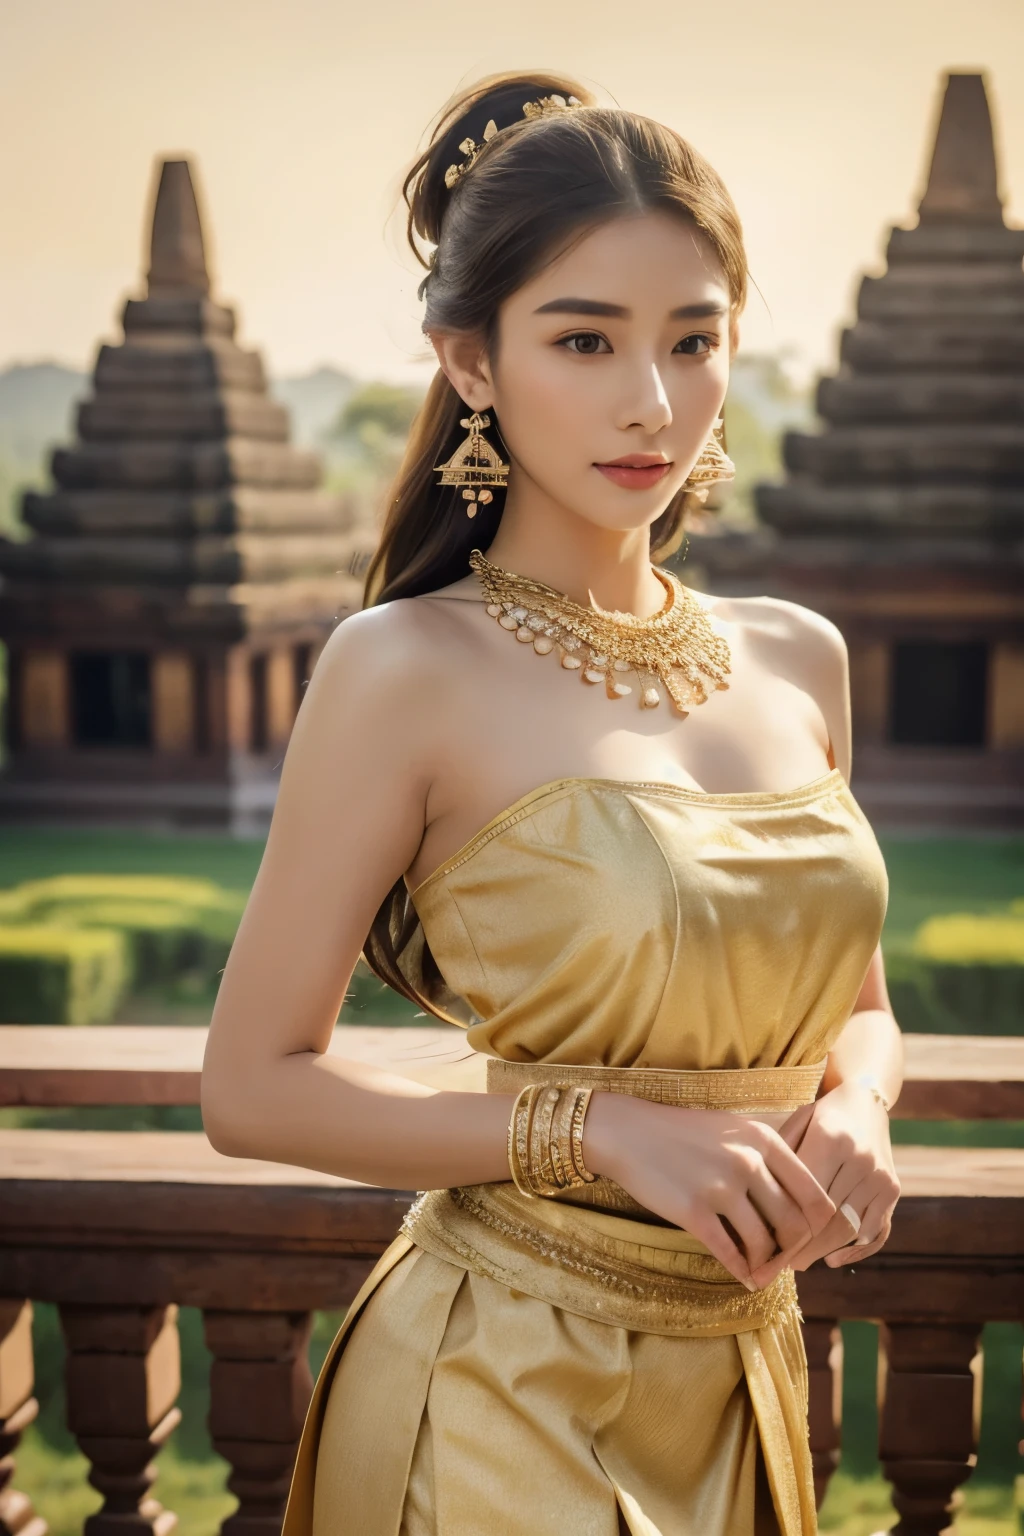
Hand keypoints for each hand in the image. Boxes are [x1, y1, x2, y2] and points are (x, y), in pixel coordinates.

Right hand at [583, 1094, 835, 1291]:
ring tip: (763, 1270)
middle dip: (794, 1250)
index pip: (813, 1193)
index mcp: (763, 1139)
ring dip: (767, 1265)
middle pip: (793, 1223)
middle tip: (788, 1260)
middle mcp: (748, 1162)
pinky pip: (729, 1253)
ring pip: (763, 1244)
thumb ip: (770, 1156)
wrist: (629, 1133)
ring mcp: (720, 1188)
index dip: (820, 1224)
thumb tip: (805, 1200)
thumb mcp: (735, 1129)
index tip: (813, 1237)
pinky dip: (742, 1271)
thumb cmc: (685, 1132)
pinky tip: (745, 1277)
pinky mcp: (693, 1212)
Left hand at [778, 1082, 900, 1270]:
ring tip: (799, 1263)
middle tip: (777, 1265)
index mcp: (830, 1139)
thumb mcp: (797, 1123)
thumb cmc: (820, 1115)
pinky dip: (856, 1250)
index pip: (805, 1195)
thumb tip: (760, 1201)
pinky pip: (877, 1229)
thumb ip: (781, 1157)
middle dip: (801, 1245)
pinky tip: (833, 1259)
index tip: (766, 1244)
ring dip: (822, 1251)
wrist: (865, 1101)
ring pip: (849, 1228)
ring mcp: (880, 1176)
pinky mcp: (893, 1189)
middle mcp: (860, 1159)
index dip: (785, 1224)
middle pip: (827, 1217)